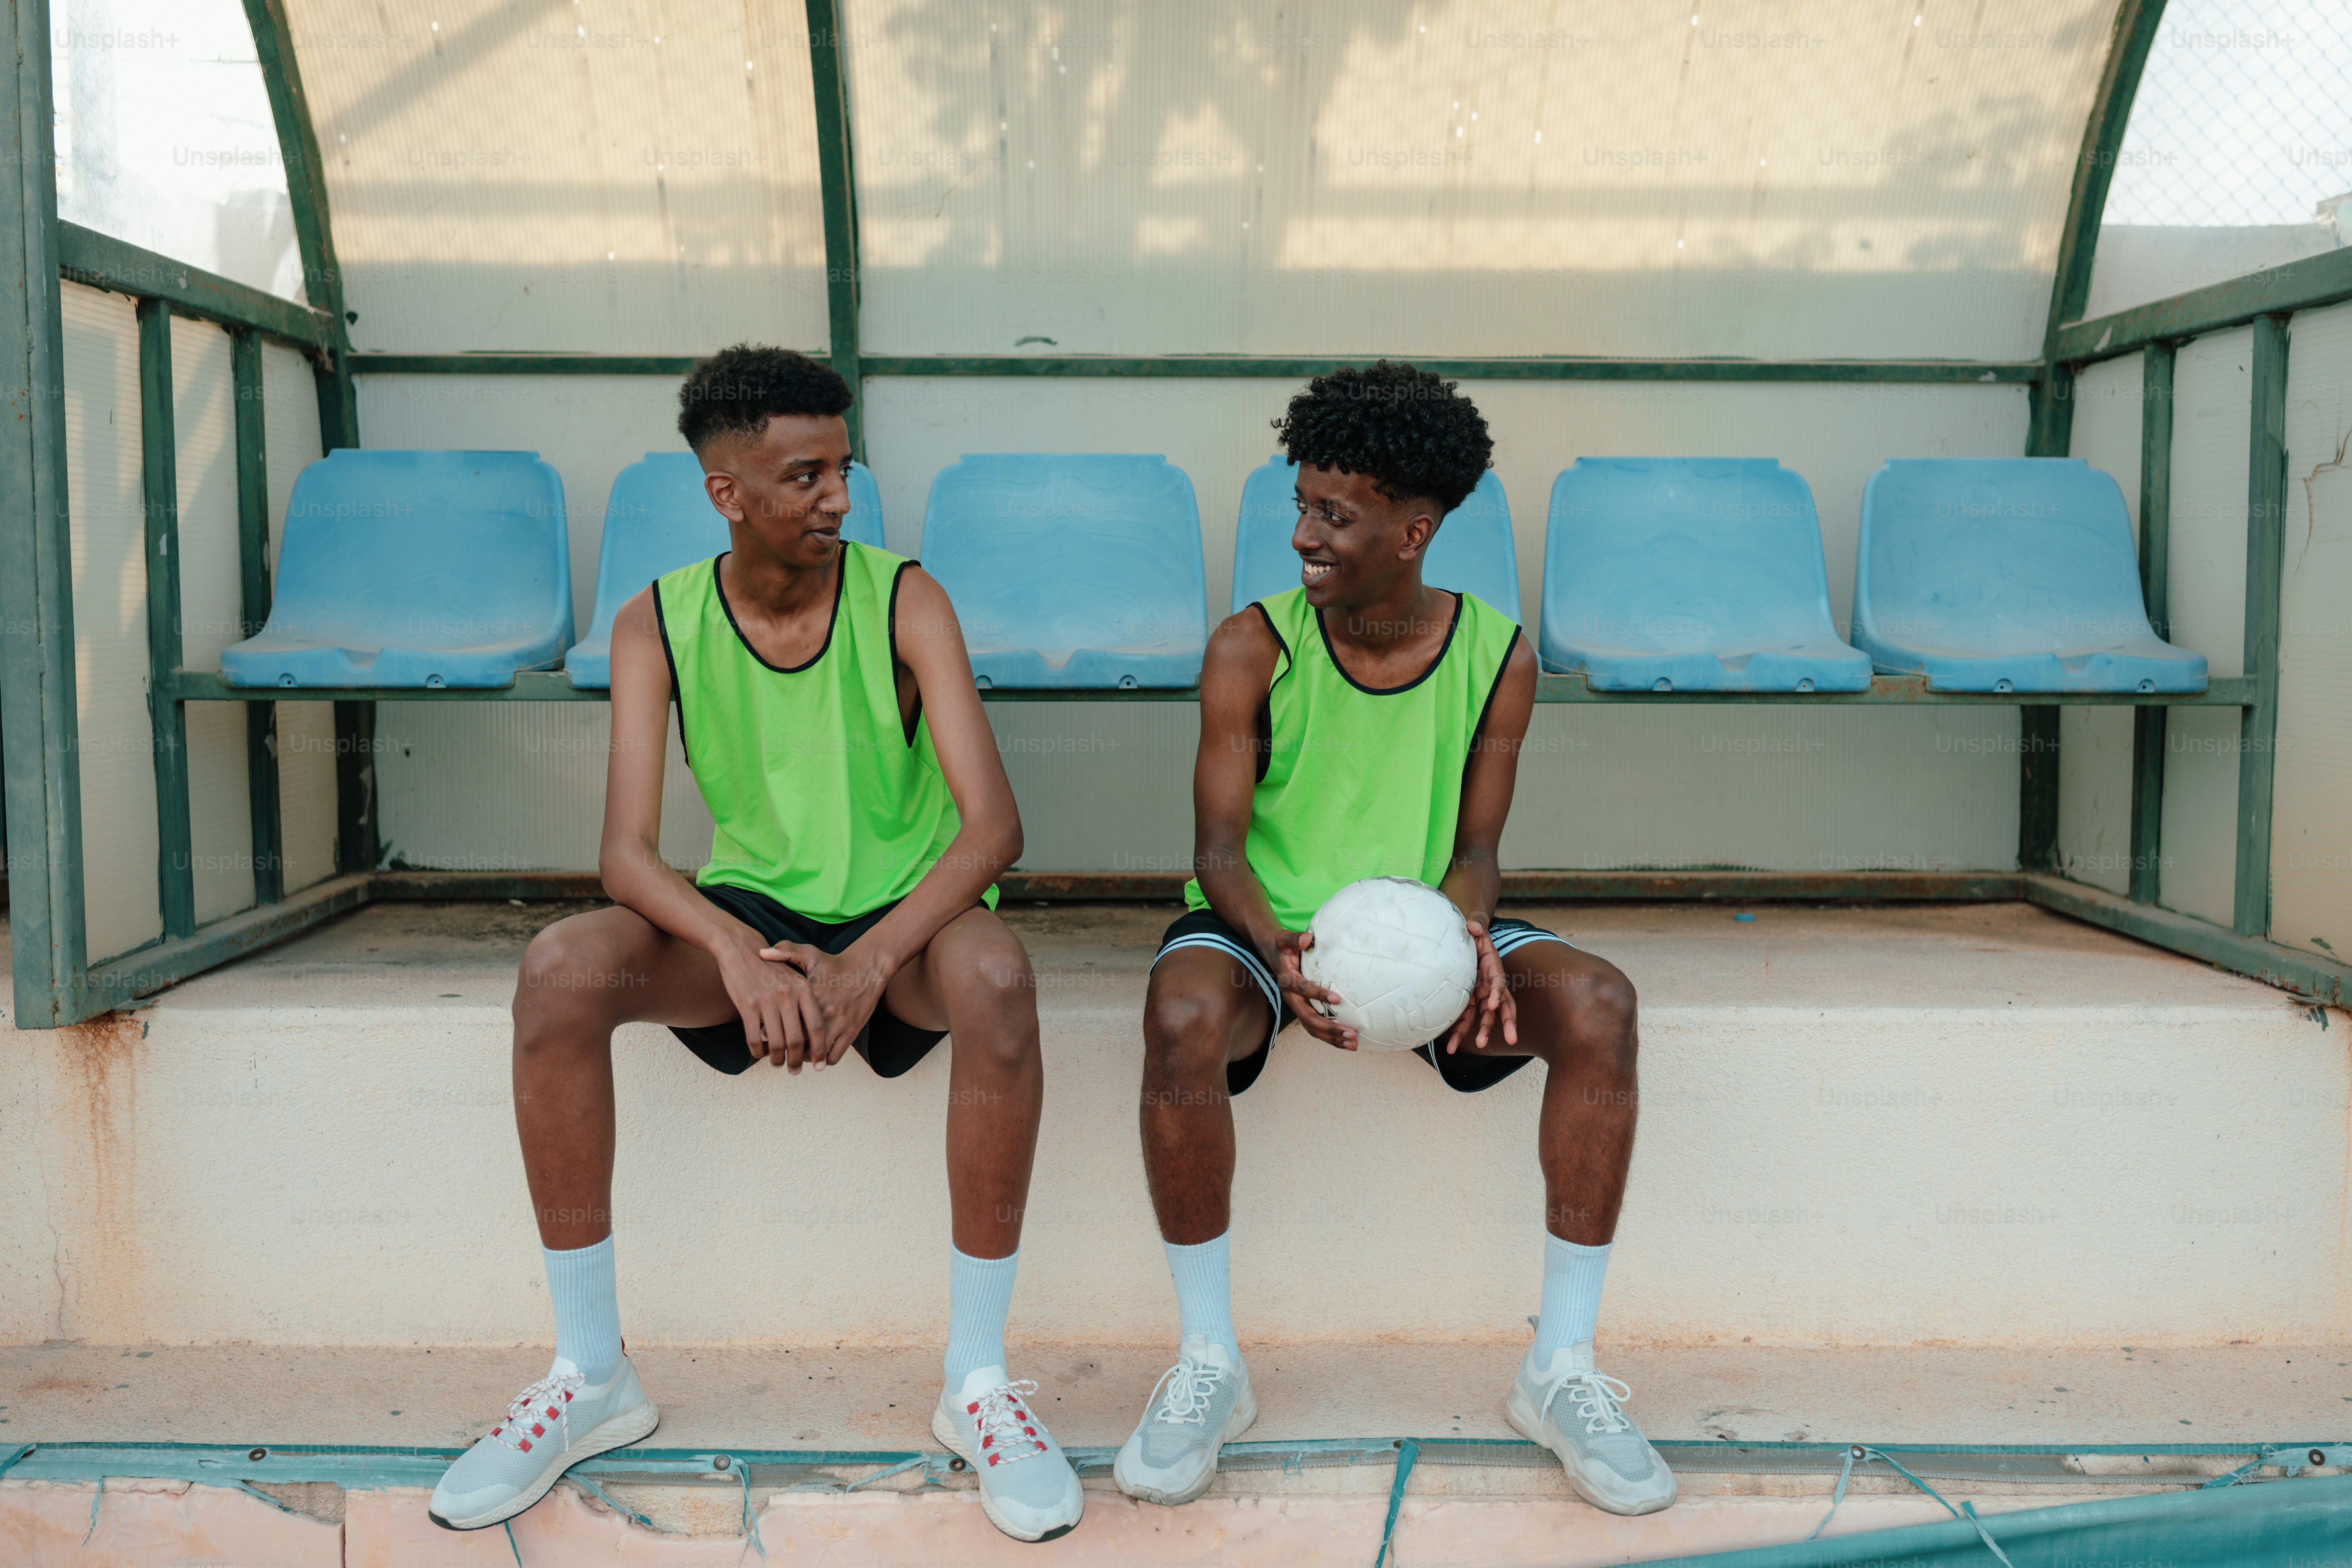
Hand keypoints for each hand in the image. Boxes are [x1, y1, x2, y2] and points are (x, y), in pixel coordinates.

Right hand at [710, 933, 828, 1072]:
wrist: (740, 949)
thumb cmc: (771, 966)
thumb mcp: (796, 974)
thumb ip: (805, 1000)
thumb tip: (812, 1032)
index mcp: (803, 989)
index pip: (816, 1026)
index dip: (819, 1049)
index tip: (820, 1064)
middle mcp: (787, 996)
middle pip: (797, 1039)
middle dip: (798, 1060)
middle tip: (796, 1070)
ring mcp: (766, 1001)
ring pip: (776, 1043)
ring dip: (777, 1060)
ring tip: (778, 1064)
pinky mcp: (747, 1006)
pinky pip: (754, 1038)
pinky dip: (757, 1051)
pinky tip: (760, 1053)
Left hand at [753, 941, 888, 1068]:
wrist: (869, 967)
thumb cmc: (836, 963)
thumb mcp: (810, 953)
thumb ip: (785, 951)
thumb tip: (762, 952)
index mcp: (810, 995)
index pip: (784, 1022)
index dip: (773, 1031)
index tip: (768, 1034)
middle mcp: (824, 1011)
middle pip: (798, 1041)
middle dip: (786, 1049)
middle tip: (780, 1050)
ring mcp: (839, 1023)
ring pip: (815, 1053)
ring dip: (805, 1057)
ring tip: (798, 1054)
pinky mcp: (852, 1030)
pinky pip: (834, 1056)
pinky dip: (823, 1060)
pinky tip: (817, 1055)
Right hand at [1272, 927, 1356, 1050]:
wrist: (1273, 956)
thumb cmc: (1283, 947)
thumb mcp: (1285, 938)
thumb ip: (1295, 938)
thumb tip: (1307, 938)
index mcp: (1288, 981)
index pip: (1303, 989)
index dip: (1318, 995)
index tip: (1337, 999)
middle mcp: (1292, 999)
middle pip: (1309, 1019)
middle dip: (1329, 1029)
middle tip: (1350, 1033)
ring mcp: (1297, 1008)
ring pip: (1313, 1028)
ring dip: (1332, 1038)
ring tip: (1352, 1044)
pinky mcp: (1304, 1011)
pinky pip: (1316, 1028)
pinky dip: (1330, 1038)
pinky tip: (1346, 1042)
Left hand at [1438, 920, 1516, 1054]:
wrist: (1469, 943)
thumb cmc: (1474, 937)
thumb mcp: (1476, 929)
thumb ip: (1476, 926)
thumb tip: (1473, 926)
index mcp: (1494, 970)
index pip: (1499, 983)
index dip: (1498, 993)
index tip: (1494, 1003)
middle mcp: (1491, 987)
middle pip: (1503, 1007)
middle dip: (1507, 1023)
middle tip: (1512, 1039)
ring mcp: (1481, 996)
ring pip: (1486, 1017)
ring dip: (1484, 1033)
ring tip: (1479, 1046)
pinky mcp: (1470, 1002)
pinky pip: (1466, 1019)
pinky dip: (1460, 1032)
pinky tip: (1451, 1046)